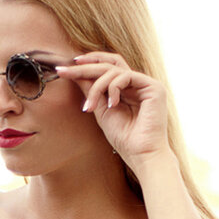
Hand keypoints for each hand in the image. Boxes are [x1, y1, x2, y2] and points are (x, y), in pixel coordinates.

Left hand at [54, 51, 170, 171]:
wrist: (141, 155)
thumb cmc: (124, 139)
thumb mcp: (101, 111)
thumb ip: (92, 91)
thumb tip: (76, 73)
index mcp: (127, 89)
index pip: (107, 68)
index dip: (88, 64)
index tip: (65, 68)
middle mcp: (137, 84)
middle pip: (109, 64)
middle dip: (85, 67)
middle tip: (64, 71)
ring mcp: (146, 84)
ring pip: (114, 70)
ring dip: (97, 86)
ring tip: (89, 107)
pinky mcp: (154, 87)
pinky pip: (126, 76)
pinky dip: (113, 88)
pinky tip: (112, 105)